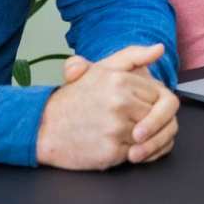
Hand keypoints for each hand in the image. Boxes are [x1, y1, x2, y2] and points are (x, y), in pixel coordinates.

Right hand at [60, 44, 179, 165]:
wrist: (43, 127)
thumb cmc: (75, 98)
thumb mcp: (101, 68)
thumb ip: (133, 56)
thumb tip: (160, 49)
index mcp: (120, 80)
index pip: (159, 95)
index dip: (150, 104)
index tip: (137, 107)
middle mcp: (120, 102)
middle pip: (156, 117)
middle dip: (146, 122)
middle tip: (127, 122)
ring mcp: (116, 128)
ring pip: (148, 137)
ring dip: (139, 139)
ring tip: (118, 133)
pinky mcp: (111, 152)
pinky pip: (136, 154)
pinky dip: (129, 153)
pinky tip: (112, 144)